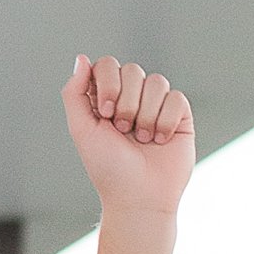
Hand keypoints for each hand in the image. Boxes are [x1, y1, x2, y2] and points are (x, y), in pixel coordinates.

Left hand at [61, 54, 194, 216]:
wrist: (139, 196)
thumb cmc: (107, 167)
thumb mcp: (81, 130)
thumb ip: (74, 93)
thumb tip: (81, 58)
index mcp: (104, 98)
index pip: (107, 65)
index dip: (107, 83)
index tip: (104, 113)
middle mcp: (131, 98)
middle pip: (132, 70)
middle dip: (126, 102)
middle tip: (122, 129)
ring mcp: (156, 104)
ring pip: (156, 81)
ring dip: (145, 114)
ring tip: (141, 139)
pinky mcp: (179, 114)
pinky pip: (176, 97)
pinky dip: (164, 121)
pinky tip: (160, 140)